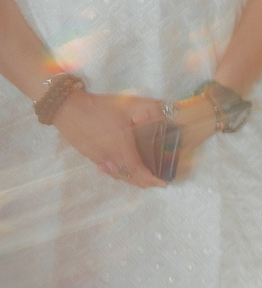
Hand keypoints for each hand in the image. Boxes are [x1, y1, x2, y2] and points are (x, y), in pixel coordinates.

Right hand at [51, 89, 168, 187]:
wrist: (66, 108)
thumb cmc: (99, 107)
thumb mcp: (128, 104)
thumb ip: (150, 108)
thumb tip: (169, 112)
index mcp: (120, 147)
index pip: (137, 171)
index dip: (151, 180)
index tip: (163, 184)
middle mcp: (109, 157)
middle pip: (127, 176)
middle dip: (143, 182)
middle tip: (155, 182)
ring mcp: (97, 157)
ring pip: (116, 174)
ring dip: (130, 178)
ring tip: (142, 177)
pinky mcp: (88, 155)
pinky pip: (106, 169)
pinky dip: (116, 172)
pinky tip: (120, 169)